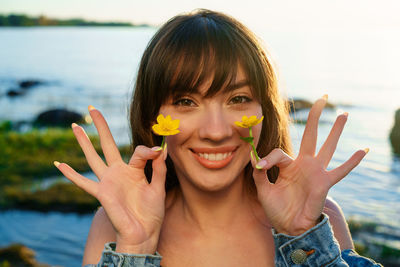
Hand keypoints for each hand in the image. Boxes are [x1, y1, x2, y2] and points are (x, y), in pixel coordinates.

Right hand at [54, 106, 166, 253]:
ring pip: (93, 157)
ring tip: (75, 126)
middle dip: (101, 127)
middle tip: (92, 108)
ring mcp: (108, 181)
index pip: (138, 151)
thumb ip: (158, 169)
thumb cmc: (152, 213)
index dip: (148, 150)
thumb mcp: (159, 188)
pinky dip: (71, 174)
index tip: (158, 151)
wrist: (143, 233)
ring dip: (83, 142)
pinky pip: (83, 183)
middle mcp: (119, 172)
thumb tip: (160, 148)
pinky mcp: (101, 193)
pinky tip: (59, 164)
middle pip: (107, 144)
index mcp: (135, 170)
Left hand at [251, 96, 366, 234]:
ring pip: (328, 146)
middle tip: (322, 98)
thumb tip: (254, 157)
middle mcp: (304, 164)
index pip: (279, 153)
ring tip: (344, 114)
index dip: (267, 159)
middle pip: (311, 135)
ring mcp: (316, 172)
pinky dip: (352, 162)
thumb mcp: (263, 188)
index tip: (260, 167)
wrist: (288, 226)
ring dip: (336, 130)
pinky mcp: (324, 182)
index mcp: (288, 165)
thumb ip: (259, 172)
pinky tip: (363, 150)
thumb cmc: (276, 208)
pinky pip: (341, 171)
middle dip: (315, 117)